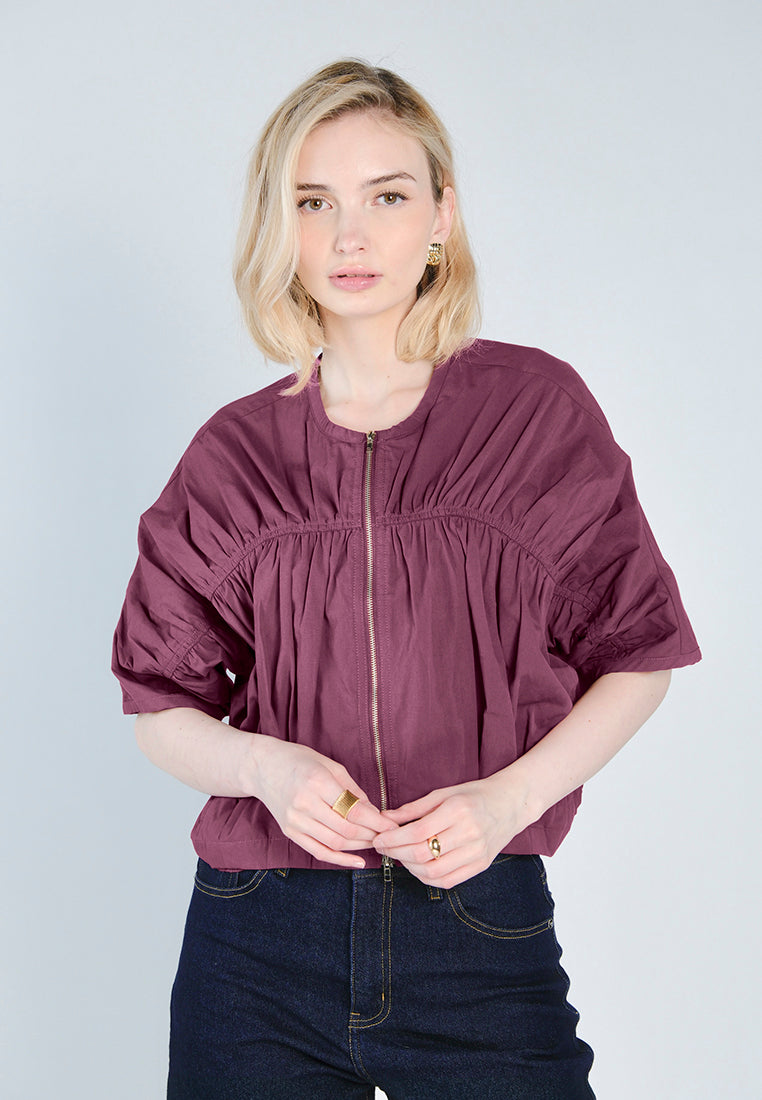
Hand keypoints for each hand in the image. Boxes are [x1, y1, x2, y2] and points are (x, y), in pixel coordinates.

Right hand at [252, 737, 394, 868]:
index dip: (378, 822)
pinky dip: (339, 859)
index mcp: (317, 782)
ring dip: (360, 846)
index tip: (393, 826)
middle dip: (372, 836)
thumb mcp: (331, 766)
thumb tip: (375, 813)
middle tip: (388, 836)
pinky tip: (357, 861)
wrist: (262, 767)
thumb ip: (353, 790)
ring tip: (375, 842)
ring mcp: (295, 821)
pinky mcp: (290, 832)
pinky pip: (318, 851)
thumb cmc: (300, 760)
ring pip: (335, 843)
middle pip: (347, 831)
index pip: (355, 811)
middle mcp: (304, 804)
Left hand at [372, 775, 526, 887]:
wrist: (511, 803)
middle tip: (383, 848)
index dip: (393, 839)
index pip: (417, 832)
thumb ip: (413, 809)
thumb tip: (384, 818)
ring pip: (433, 871)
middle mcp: (469, 833)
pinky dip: (427, 878)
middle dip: (396, 853)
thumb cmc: (475, 795)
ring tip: (400, 857)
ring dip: (409, 868)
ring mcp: (477, 852)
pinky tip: (418, 867)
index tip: (378, 839)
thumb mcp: (443, 794)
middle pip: (422, 854)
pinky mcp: (481, 865)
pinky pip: (448, 881)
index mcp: (458, 810)